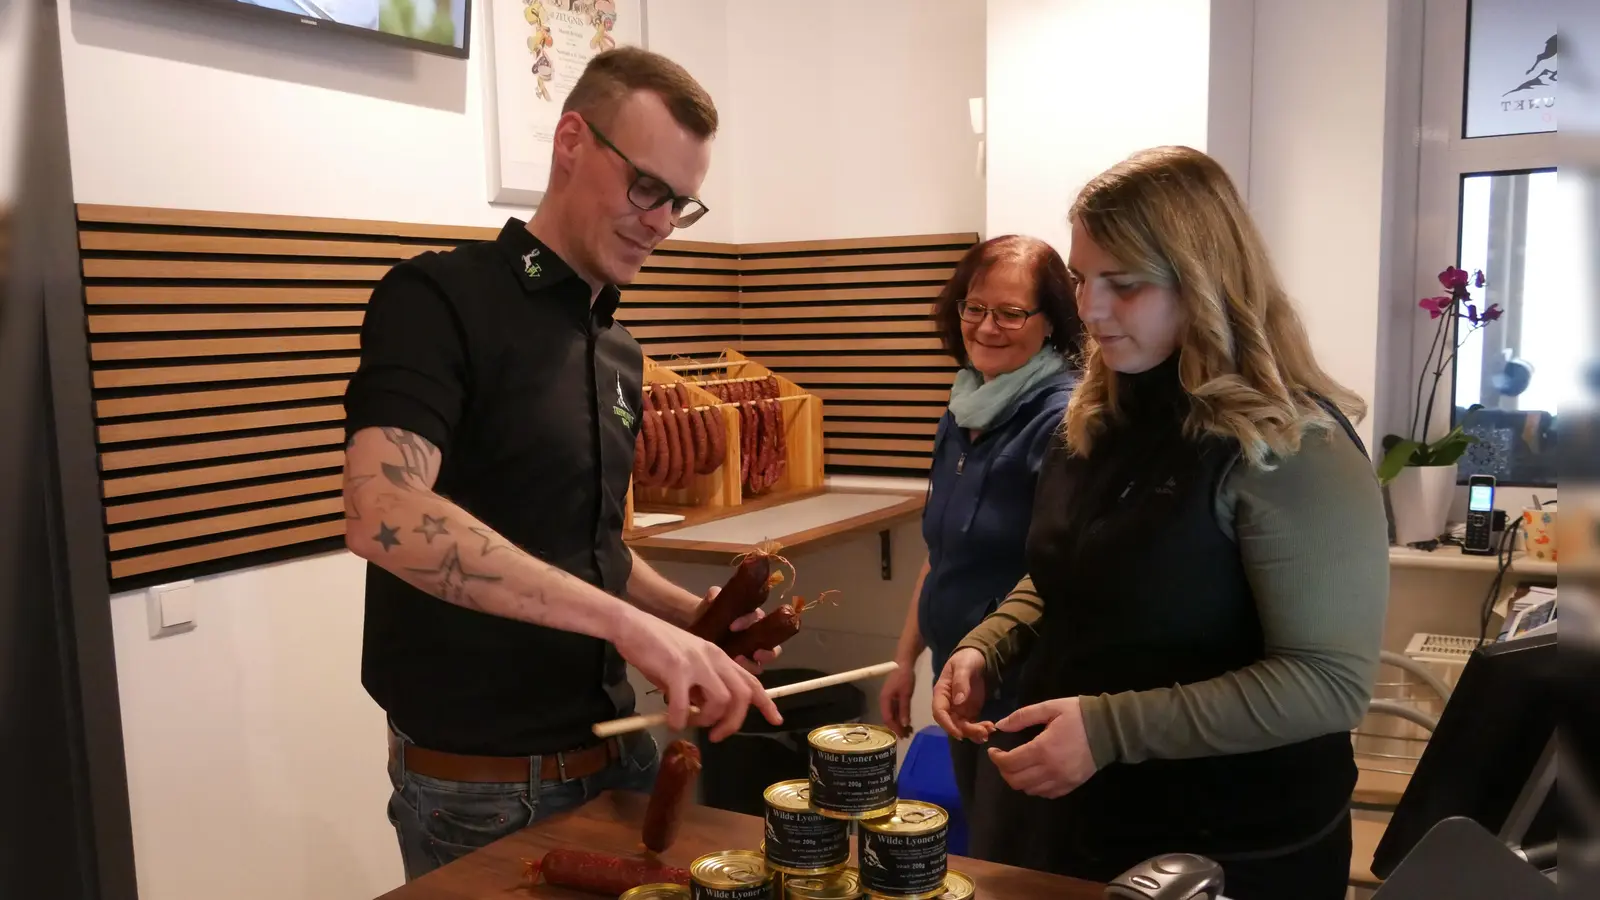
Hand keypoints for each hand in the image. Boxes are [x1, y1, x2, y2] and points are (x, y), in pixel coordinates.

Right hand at [613, 607, 782, 740]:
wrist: (631, 625)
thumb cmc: (656, 646)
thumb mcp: (686, 664)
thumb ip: (699, 685)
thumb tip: (702, 712)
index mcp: (718, 656)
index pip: (751, 681)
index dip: (766, 703)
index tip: (776, 719)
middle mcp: (714, 658)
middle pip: (741, 696)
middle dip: (733, 722)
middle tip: (716, 735)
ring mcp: (697, 662)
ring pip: (720, 701)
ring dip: (707, 720)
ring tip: (690, 722)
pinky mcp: (677, 669)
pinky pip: (685, 706)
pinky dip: (680, 720)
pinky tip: (671, 722)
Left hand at [702, 586, 780, 674]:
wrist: (699, 625)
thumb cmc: (711, 611)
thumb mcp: (713, 601)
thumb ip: (714, 595)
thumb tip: (714, 594)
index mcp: (754, 616)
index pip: (759, 617)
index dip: (748, 621)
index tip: (732, 626)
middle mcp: (759, 633)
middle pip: (773, 642)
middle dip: (767, 649)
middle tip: (755, 652)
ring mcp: (754, 650)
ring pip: (767, 657)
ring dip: (759, 662)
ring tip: (742, 662)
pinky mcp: (747, 663)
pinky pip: (754, 669)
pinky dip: (747, 669)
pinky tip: (734, 667)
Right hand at [878, 660, 916, 737]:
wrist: (903, 663)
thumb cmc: (904, 677)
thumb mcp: (905, 694)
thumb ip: (904, 709)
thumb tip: (904, 724)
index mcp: (884, 700)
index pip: (887, 719)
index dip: (895, 728)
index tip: (903, 736)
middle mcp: (884, 701)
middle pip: (889, 718)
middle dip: (897, 728)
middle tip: (906, 736)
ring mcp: (889, 699)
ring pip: (892, 715)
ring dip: (899, 723)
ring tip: (908, 731)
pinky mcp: (894, 697)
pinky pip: (896, 710)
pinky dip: (901, 717)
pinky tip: (908, 721)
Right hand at [931, 648, 991, 741]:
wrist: (978, 657)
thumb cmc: (966, 659)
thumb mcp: (963, 667)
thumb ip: (960, 682)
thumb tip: (958, 701)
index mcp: (941, 693)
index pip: (939, 713)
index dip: (947, 725)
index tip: (960, 734)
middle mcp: (948, 705)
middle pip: (953, 723)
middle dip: (966, 731)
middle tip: (983, 733)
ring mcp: (959, 709)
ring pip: (963, 727)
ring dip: (974, 733)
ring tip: (989, 730)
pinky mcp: (970, 711)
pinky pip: (973, 725)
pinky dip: (980, 730)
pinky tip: (990, 729)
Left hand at [985, 698, 1096, 798]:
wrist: (1109, 729)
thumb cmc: (1078, 715)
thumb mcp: (1049, 707)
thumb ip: (1022, 717)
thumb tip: (1000, 725)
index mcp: (1042, 749)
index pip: (1009, 763)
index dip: (996, 758)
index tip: (993, 750)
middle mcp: (1050, 769)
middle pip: (1016, 780)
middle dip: (1004, 770)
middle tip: (1002, 758)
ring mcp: (1061, 780)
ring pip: (1029, 790)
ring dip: (1017, 779)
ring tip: (1017, 765)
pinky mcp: (1071, 785)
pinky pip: (1045, 794)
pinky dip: (1034, 787)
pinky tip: (1034, 774)